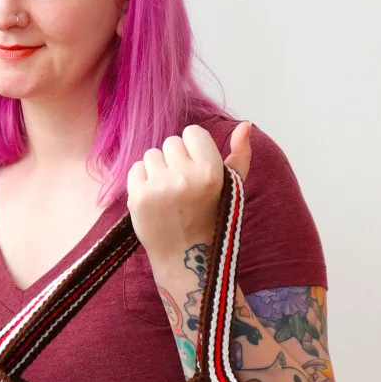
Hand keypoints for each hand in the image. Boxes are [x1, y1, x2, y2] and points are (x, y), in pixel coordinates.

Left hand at [126, 120, 252, 265]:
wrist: (185, 257)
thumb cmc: (211, 219)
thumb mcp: (232, 189)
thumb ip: (240, 155)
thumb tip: (245, 124)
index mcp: (211, 172)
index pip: (193, 132)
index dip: (194, 149)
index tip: (197, 170)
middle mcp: (184, 178)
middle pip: (171, 142)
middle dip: (176, 160)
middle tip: (182, 186)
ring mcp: (159, 188)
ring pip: (152, 154)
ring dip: (158, 169)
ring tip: (168, 192)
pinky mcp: (137, 198)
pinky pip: (135, 169)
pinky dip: (142, 181)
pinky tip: (154, 198)